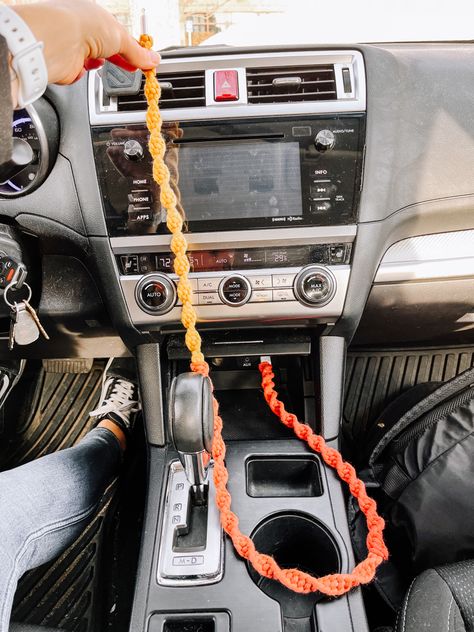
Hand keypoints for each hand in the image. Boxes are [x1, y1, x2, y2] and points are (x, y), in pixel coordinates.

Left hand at [13, 0, 159, 85]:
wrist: (58, 39)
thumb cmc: (83, 24)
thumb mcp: (121, 37)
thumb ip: (138, 52)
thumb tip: (153, 60)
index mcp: (94, 14)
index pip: (117, 33)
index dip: (131, 47)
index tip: (143, 59)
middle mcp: (81, 27)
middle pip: (106, 48)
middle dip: (118, 58)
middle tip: (132, 68)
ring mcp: (72, 45)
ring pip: (92, 60)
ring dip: (98, 63)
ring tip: (99, 61)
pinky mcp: (65, 63)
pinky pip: (79, 73)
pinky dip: (83, 73)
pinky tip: (83, 67)